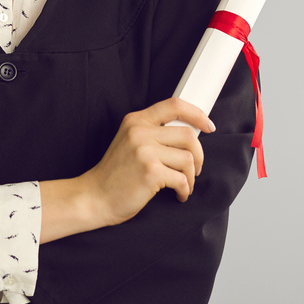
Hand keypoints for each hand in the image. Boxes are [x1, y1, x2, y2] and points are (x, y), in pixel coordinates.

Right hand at [79, 97, 214, 227]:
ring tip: (183, 185)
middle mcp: (139, 132)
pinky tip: (178, 194)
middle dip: (199, 155)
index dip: (197, 114)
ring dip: (191, 177)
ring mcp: (144, 152)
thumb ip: (152, 134)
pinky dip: (185, 190)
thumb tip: (188, 137)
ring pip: (188, 159)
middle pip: (188, 135)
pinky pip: (182, 179)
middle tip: (194, 169)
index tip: (208, 126)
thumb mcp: (128, 142)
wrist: (94, 197)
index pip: (174, 105)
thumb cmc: (114, 174)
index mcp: (135, 121)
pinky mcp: (150, 172)